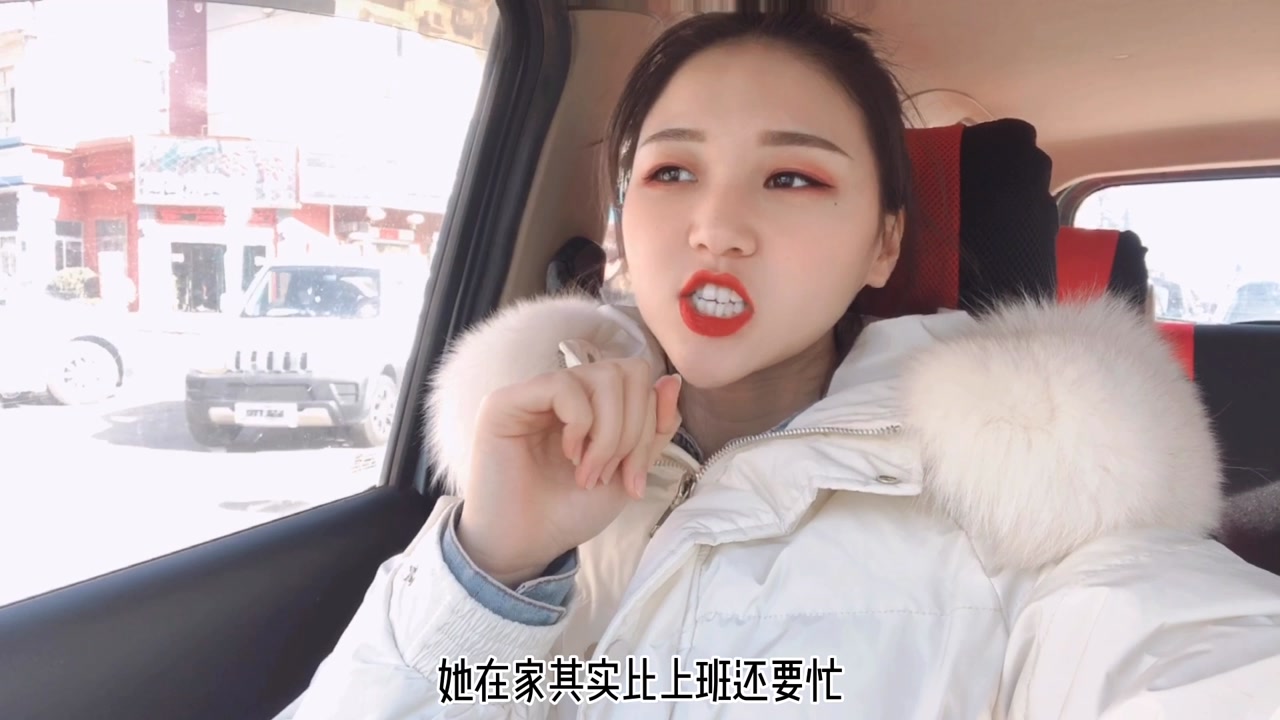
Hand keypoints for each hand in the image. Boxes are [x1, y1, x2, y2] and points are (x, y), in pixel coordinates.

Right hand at [458, 358, 682, 586]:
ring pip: (603, 376)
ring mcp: (536, 391)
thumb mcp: (629, 470)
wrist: (530, 543)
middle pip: (628, 371)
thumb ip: (654, 429)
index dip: (650, 427)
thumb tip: (672, 381)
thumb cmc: (571, 510)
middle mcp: (566, 388)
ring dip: (608, 433)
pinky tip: (568, 455)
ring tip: (588, 470)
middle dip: (632, 430)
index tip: (632, 479)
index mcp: (593, 402)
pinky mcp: (507, 400)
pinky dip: (579, 424)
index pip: (642, 381)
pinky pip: (564, 386)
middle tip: (609, 473)